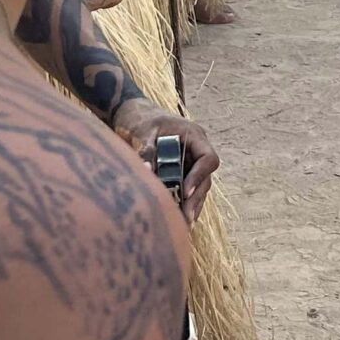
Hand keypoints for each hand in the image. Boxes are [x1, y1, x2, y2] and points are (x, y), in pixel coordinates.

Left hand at [111, 101, 219, 222]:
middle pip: (205, 177)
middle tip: (186, 217)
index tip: (185, 191)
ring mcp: (189, 162)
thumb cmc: (141, 119)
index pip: (208, 158)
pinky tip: (179, 220)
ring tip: (184, 224)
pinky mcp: (179, 172)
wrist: (132, 115)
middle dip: (195, 198)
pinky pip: (186, 189)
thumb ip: (147, 151)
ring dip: (192, 205)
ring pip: (198, 187)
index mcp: (194, 136)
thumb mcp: (142, 132)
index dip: (199, 176)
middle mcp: (196, 151)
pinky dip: (183, 203)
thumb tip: (146, 171)